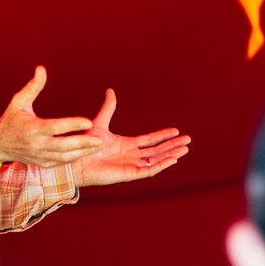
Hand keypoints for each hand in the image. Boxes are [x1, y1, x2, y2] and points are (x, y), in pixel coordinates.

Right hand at [0, 67, 103, 167]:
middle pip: (64, 146)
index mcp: (32, 128)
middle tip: (101, 140)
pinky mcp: (41, 163)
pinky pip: (60, 162)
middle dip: (83, 143)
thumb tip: (42, 69)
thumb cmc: (10, 119)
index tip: (89, 122)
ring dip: (82, 152)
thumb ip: (33, 87)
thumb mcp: (19, 101)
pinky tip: (86, 152)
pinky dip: (74, 158)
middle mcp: (36, 144)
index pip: (55, 127)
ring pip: (64, 157)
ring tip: (98, 146)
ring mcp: (39, 156)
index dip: (72, 124)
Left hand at [73, 89, 190, 185]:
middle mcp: (131, 156)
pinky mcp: (130, 174)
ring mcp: (131, 165)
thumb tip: (110, 90)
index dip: (163, 135)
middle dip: (172, 145)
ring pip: (156, 160)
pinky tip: (173, 159)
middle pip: (157, 150)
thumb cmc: (85, 145)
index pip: (149, 140)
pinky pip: (150, 170)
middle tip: (188, 140)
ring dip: (171, 154)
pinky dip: (162, 165)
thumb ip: (108, 108)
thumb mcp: (100, 122)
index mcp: (126, 145)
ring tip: (185, 149)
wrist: (76, 160)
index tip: (176, 130)